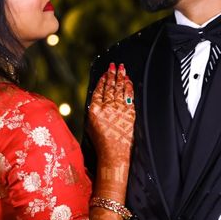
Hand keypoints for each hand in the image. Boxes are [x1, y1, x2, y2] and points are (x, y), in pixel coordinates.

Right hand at [87, 63, 134, 181]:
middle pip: (110, 87)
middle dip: (112, 74)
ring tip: (122, 68)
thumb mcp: (90, 125)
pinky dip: (129, 87)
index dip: (102, 80)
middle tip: (114, 65)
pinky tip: (128, 81)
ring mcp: (119, 110)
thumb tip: (99, 97)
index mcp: (94, 110)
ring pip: (120, 89)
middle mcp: (106, 108)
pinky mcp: (129, 113)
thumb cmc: (101, 142)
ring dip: (121, 77)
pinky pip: (129, 96)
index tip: (105, 73)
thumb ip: (94, 110)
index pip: (99, 90)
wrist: (114, 154)